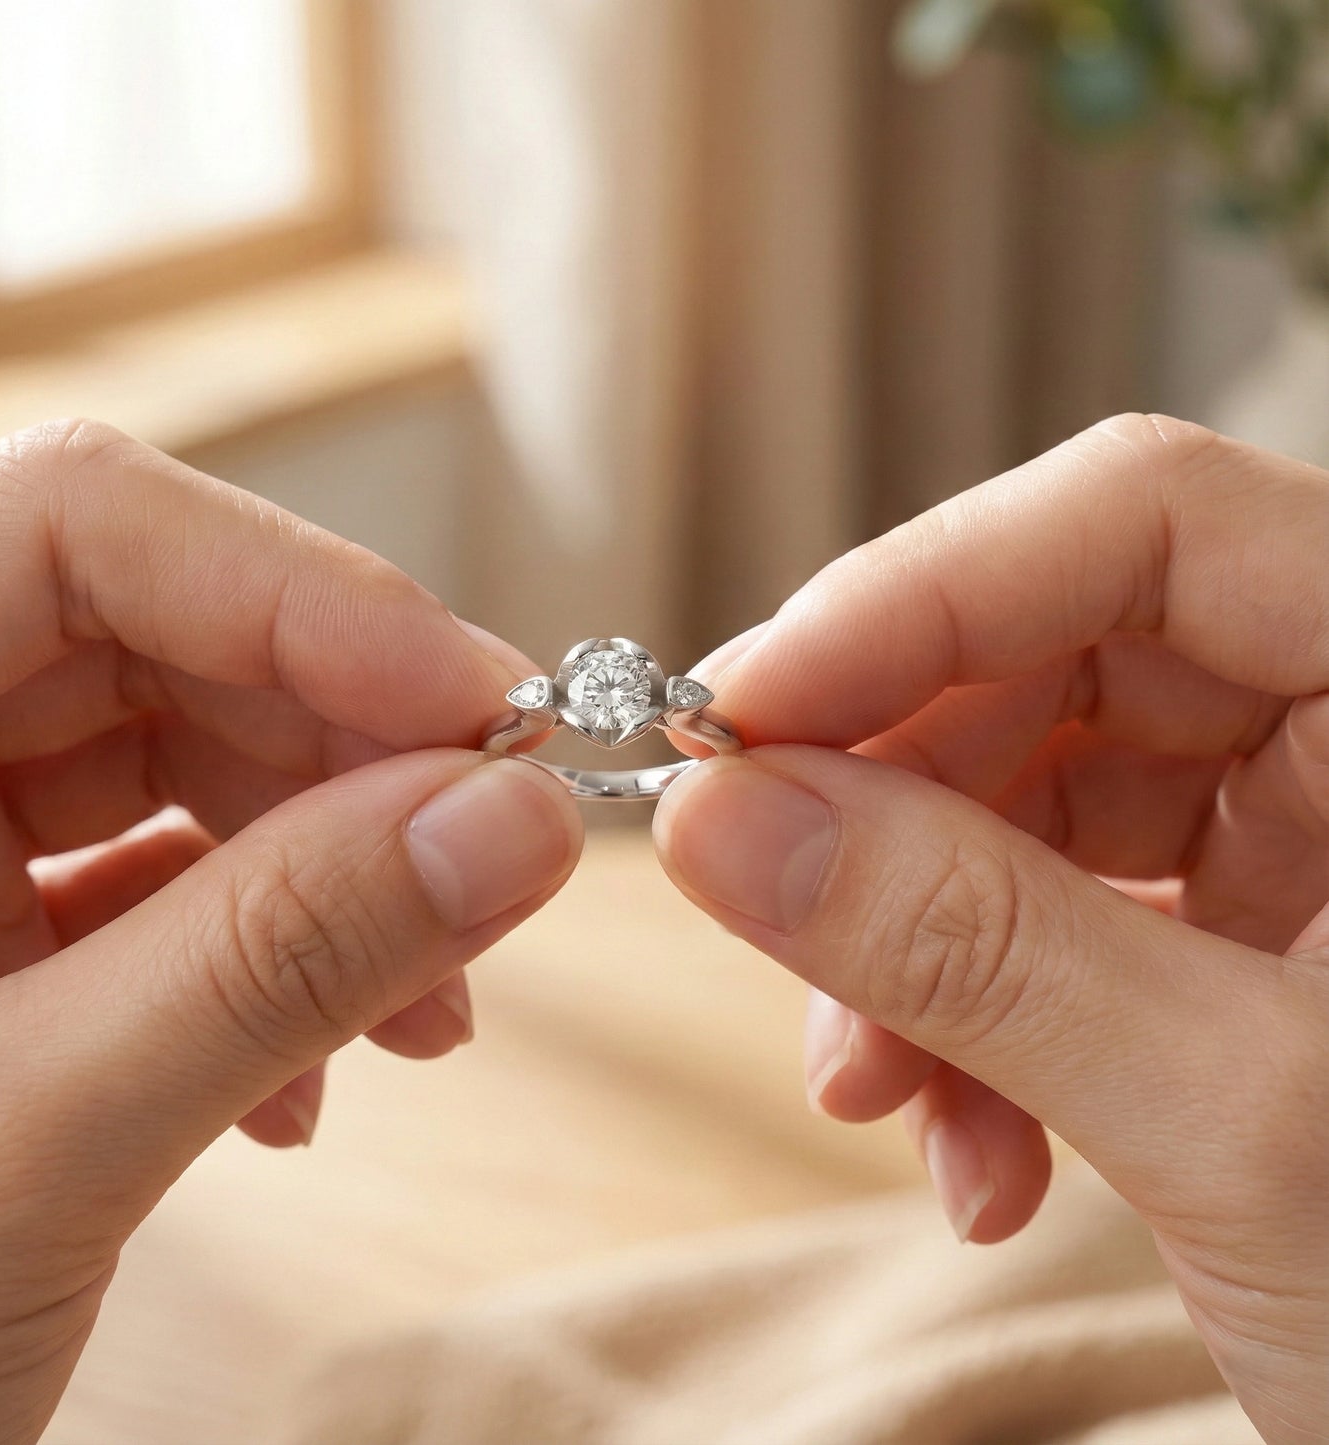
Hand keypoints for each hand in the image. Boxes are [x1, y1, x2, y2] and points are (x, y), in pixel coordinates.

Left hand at [0, 421, 582, 1443]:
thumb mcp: (22, 1147)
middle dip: (352, 753)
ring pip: (184, 755)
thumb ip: (281, 960)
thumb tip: (522, 820)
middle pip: (158, 640)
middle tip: (494, 858)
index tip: (490, 712)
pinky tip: (313, 1075)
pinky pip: (164, 872)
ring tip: (423, 1012)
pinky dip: (274, 952)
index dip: (305, 594)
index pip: (72, 527)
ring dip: (336, 870)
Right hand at [654, 416, 1327, 1441]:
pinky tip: (966, 1149)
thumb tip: (722, 823)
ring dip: (910, 947)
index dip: (917, 595)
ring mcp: (1304, 835)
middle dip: (885, 805)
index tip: (744, 713)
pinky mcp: (1245, 936)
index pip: (1147, 523)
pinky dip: (969, 1022)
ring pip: (1023, 802)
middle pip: (1052, 664)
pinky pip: (1048, 916)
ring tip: (874, 1093)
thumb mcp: (1244, 1124)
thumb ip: (974, 951)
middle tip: (762, 899)